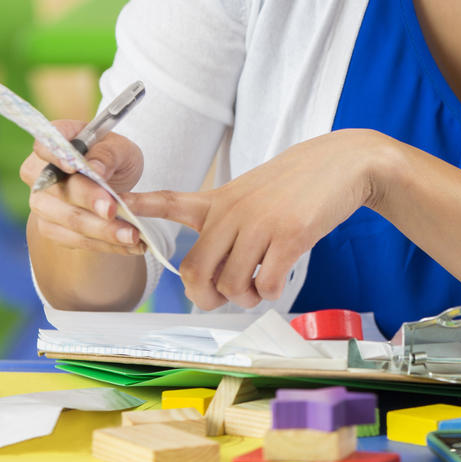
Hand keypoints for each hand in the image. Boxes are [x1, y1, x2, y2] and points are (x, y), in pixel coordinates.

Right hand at [20, 120, 145, 256]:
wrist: (115, 180)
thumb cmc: (113, 157)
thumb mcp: (120, 149)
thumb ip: (107, 154)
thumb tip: (95, 168)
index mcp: (55, 141)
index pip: (45, 145)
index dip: (56, 156)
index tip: (75, 166)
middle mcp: (39, 173)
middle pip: (58, 190)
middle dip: (88, 201)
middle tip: (113, 209)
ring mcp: (42, 203)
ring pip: (68, 220)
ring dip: (101, 230)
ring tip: (131, 235)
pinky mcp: (51, 227)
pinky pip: (75, 240)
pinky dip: (104, 243)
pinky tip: (127, 244)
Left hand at [126, 128, 390, 310]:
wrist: (343, 164)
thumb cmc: (297, 184)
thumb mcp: (252, 192)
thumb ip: (228, 224)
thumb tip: (217, 276)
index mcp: (221, 201)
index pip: (171, 201)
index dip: (142, 207)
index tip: (117, 208)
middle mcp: (233, 212)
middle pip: (197, 271)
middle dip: (206, 297)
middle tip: (225, 298)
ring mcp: (260, 223)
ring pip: (230, 284)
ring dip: (244, 298)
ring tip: (259, 287)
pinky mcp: (289, 235)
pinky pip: (265, 284)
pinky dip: (269, 293)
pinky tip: (278, 279)